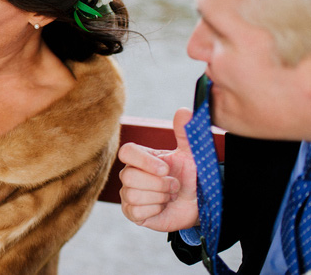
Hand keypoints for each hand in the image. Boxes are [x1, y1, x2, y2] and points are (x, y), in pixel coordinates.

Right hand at [118, 108, 198, 231]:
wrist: (198, 204)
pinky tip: (163, 207)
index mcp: (140, 158)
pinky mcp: (132, 213)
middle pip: (129, 176)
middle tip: (175, 186)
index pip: (126, 152)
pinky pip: (136, 212)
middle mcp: (130, 174)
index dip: (144, 161)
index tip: (165, 169)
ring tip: (170, 196)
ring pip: (133, 195)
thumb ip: (185, 133)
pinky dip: (155, 210)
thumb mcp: (190, 155)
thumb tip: (184, 111)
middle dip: (159, 184)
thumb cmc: (190, 178)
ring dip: (159, 197)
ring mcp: (129, 194)